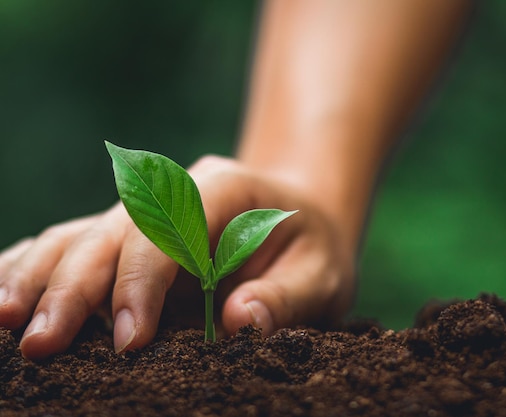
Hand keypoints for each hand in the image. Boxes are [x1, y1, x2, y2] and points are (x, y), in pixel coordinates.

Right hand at [0, 155, 355, 358]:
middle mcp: (172, 194)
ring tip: (3, 321)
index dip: (141, 282)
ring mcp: (145, 215)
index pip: (168, 228)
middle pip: (110, 231)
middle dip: (72, 287)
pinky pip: (73, 245)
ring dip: (38, 276)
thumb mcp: (322, 273)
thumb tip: (239, 321)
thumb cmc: (310, 248)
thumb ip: (287, 296)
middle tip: (41, 344)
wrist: (299, 220)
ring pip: (78, 235)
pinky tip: (4, 294)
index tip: (127, 342)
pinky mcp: (129, 240)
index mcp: (222, 188)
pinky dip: (35, 266)